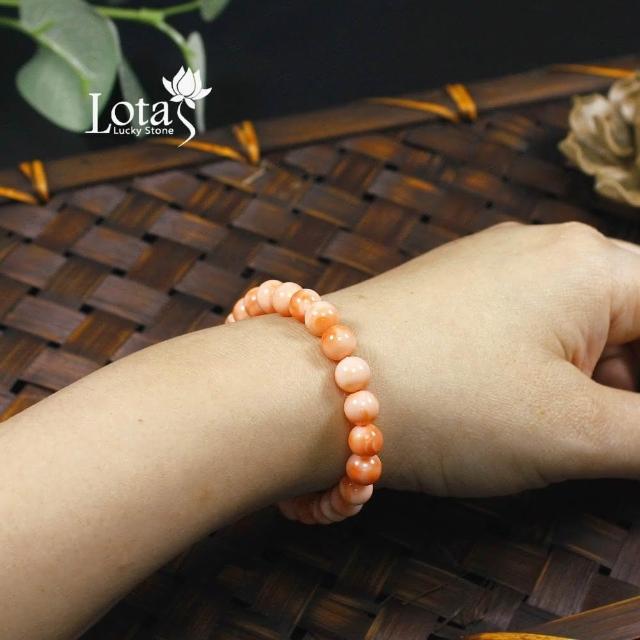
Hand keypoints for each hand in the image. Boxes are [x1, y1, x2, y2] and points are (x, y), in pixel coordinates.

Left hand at [328, 222, 639, 496]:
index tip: (624, 425)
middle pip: (629, 315)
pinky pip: (525, 321)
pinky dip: (542, 364)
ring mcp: (490, 263)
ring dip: (591, 379)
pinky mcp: (452, 288)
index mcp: (591, 263)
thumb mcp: (573, 430)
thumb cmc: (448, 400)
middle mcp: (543, 247)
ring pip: (576, 321)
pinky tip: (514, 404)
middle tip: (608, 438)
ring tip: (562, 431)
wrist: (315, 383)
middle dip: (629, 381)